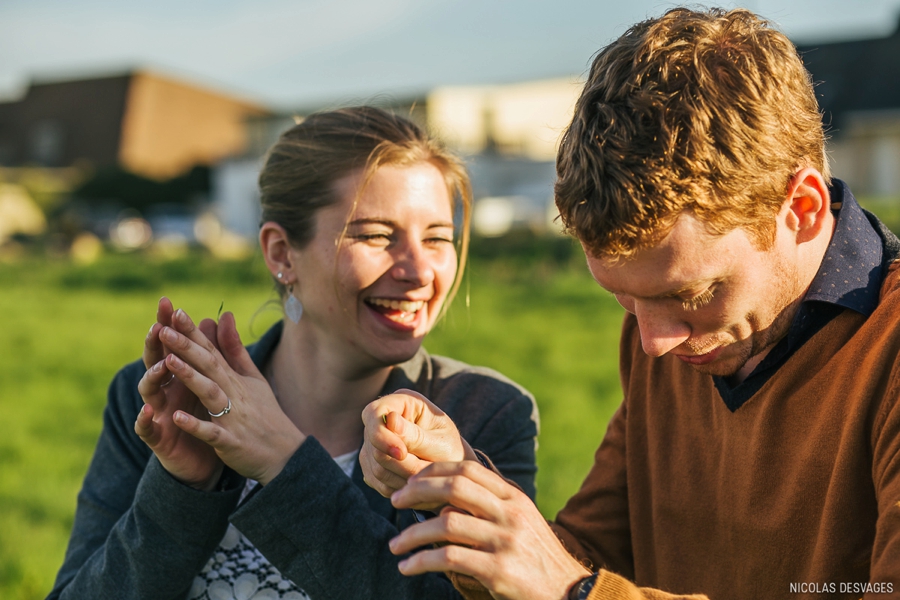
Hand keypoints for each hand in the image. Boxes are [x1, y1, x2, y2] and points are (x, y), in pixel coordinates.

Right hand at [135, 297, 223, 490]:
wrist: (207, 458)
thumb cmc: (205, 415)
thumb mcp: (211, 382)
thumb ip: (212, 352)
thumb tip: (213, 317)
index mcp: (178, 376)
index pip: (171, 345)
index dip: (168, 325)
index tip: (169, 303)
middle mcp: (164, 391)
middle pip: (154, 362)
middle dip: (154, 345)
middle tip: (157, 327)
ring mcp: (157, 413)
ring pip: (148, 392)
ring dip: (152, 377)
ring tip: (160, 365)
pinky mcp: (157, 438)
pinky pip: (147, 428)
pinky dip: (145, 420)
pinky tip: (147, 412)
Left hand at [156, 308, 305, 484]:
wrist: (287, 454)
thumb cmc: (267, 415)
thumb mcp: (254, 379)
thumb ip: (235, 350)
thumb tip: (225, 317)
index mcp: (236, 380)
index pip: (212, 351)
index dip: (194, 332)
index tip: (176, 312)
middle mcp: (235, 394)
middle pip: (209, 367)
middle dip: (186, 347)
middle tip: (165, 329)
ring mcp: (233, 418)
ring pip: (210, 394)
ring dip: (190, 378)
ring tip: (169, 361)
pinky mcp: (231, 442)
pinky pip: (212, 433)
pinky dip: (196, 426)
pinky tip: (177, 418)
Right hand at [360, 389, 476, 502]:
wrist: (451, 471)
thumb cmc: (452, 451)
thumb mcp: (442, 443)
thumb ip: (417, 436)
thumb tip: (391, 420)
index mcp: (402, 402)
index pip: (374, 412)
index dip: (382, 435)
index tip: (402, 454)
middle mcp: (381, 419)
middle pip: (374, 444)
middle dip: (401, 463)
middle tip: (426, 470)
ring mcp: (372, 442)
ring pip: (375, 466)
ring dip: (401, 477)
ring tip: (425, 477)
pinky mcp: (370, 464)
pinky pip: (375, 480)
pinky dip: (396, 486)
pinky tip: (414, 483)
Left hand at [389, 462, 590, 599]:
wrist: (568, 591)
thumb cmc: (534, 556)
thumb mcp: (518, 522)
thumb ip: (487, 507)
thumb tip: (441, 502)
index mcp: (513, 497)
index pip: (467, 469)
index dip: (433, 471)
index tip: (410, 483)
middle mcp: (510, 514)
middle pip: (454, 488)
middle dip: (417, 492)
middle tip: (394, 502)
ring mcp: (505, 541)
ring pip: (446, 523)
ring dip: (412, 534)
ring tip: (395, 545)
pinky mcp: (498, 571)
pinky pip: (449, 558)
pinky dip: (422, 561)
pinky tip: (409, 567)